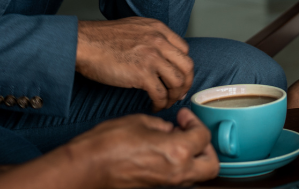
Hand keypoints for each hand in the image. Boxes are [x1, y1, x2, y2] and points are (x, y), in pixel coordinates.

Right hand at [71, 110, 218, 188]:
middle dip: (206, 146)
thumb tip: (170, 129)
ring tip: (179, 140)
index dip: (195, 121)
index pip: (203, 136)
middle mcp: (177, 171)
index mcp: (177, 151)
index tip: (184, 116)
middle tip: (192, 131)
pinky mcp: (157, 186)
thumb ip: (162, 126)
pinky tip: (166, 150)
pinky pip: (180, 177)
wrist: (88, 167)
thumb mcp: (140, 122)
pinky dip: (181, 164)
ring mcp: (168, 182)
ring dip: (195, 156)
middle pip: (211, 164)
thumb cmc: (108, 144)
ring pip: (197, 174)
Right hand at [76, 18, 193, 110]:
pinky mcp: (142, 74)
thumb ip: (150, 38)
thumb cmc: (102, 38)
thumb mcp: (134, 29)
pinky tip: (154, 106)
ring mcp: (152, 57)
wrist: (84, 43)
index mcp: (159, 29)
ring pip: (177, 82)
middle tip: (179, 95)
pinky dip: (160, 104)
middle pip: (187, 66)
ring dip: (174, 96)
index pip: (184, 50)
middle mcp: (159, 41)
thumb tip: (159, 56)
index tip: (180, 78)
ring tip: (165, 103)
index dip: (184, 68)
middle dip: (186, 84)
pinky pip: (160, 94)